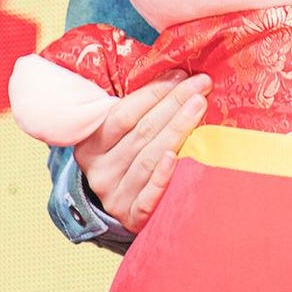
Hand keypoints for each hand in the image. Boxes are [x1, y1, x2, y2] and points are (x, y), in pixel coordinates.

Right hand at [72, 70, 210, 232]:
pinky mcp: (132, 217)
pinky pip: (147, 196)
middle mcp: (99, 171)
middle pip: (141, 132)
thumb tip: (175, 76)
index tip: (181, 74)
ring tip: (199, 105)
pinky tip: (175, 157)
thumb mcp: (120, 134)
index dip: (153, 92)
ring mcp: (114, 196)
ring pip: (148, 158)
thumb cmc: (128, 156)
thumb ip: (137, 111)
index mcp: (91, 145)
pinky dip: (161, 176)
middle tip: (200, 84)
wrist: (124, 205)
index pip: (123, 114)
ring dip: (177, 129)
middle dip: (174, 103)